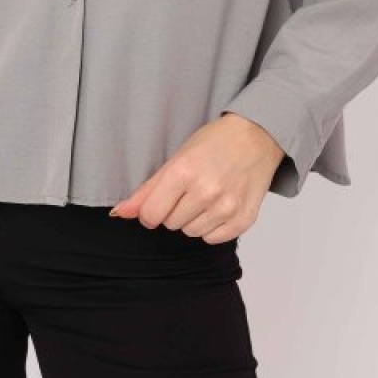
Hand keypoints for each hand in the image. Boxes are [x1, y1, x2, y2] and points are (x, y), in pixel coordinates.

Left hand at [107, 113, 285, 243]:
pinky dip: (212, 226)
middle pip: (170, 224)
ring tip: (206, 194)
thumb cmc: (215, 143)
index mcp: (184, 172)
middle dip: (175, 210)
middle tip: (190, 188)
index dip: (151, 210)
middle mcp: (206, 191)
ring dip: (194, 219)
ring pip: (191, 233)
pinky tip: (219, 205)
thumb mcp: (177, 158)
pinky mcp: (244, 220)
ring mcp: (227, 207)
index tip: (161, 200)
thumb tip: (120, 213)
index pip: (151, 215)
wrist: (257, 137)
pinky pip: (213, 239)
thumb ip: (147, 190)